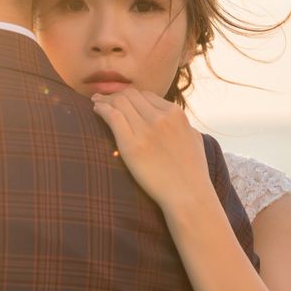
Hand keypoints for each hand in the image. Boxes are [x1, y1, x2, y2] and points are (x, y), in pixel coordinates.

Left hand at [92, 88, 214, 211]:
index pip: (146, 96)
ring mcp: (146, 130)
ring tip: (96, 102)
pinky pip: (112, 116)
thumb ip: (183, 125)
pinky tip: (96, 110)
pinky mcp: (131, 145)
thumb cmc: (193, 172)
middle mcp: (161, 117)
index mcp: (175, 113)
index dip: (130, 97)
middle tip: (104, 100)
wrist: (188, 195)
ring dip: (105, 100)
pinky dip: (101, 109)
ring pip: (119, 102)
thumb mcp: (194, 138)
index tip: (120, 101)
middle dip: (116, 96)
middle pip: (130, 95)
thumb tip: (176, 121)